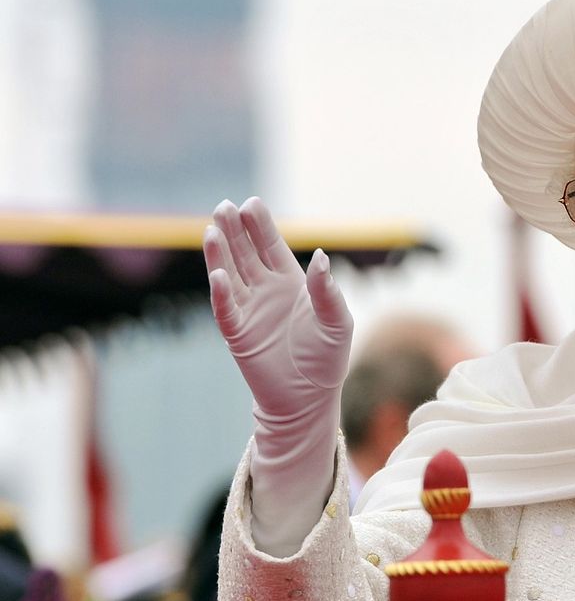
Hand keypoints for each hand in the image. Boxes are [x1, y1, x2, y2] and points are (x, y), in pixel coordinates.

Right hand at [203, 197, 352, 417]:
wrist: (308, 397)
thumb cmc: (327, 358)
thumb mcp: (337, 322)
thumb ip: (328, 291)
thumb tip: (320, 257)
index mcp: (290, 282)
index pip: (271, 246)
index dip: (260, 226)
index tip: (251, 203)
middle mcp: (265, 291)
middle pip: (246, 254)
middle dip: (235, 231)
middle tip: (224, 206)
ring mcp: (249, 311)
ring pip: (230, 275)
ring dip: (220, 254)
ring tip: (211, 229)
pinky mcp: (238, 334)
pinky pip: (225, 310)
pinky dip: (221, 293)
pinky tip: (218, 274)